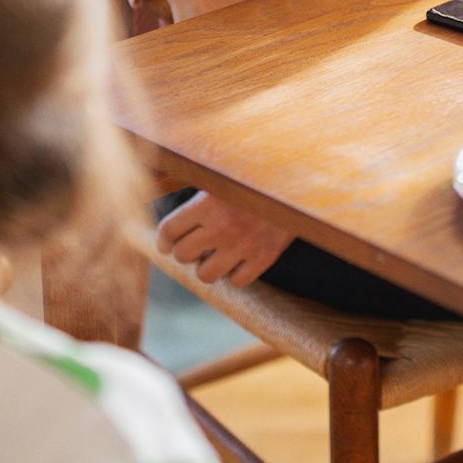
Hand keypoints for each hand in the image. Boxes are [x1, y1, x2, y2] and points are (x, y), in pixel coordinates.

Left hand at [156, 190, 293, 286]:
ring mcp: (243, 245)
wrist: (298, 187)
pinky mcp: (264, 258)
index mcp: (206, 204)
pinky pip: (236, 282)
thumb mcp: (223, 180)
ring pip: (205, 275)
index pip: (168, 231)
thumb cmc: (255, 182)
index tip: (168, 244)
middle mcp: (221, 227)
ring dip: (207, 267)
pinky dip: (235, 274)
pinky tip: (240, 260)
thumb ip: (198, 198)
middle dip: (185, 252)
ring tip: (216, 256)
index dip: (164, 240)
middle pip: (182, 255)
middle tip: (196, 247)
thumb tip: (169, 215)